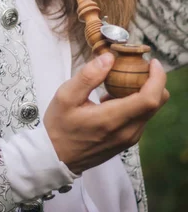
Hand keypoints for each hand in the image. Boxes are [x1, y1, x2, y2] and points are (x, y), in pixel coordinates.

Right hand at [43, 53, 168, 174]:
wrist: (57, 157)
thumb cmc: (59, 125)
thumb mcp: (66, 96)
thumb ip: (88, 76)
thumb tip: (109, 58)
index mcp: (112, 119)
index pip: (149, 99)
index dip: (157, 78)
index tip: (152, 62)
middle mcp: (127, 131)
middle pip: (157, 103)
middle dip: (154, 81)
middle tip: (137, 65)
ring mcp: (129, 138)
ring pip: (151, 110)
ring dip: (146, 91)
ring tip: (124, 78)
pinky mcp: (127, 141)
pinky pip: (142, 117)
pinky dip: (138, 102)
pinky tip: (116, 95)